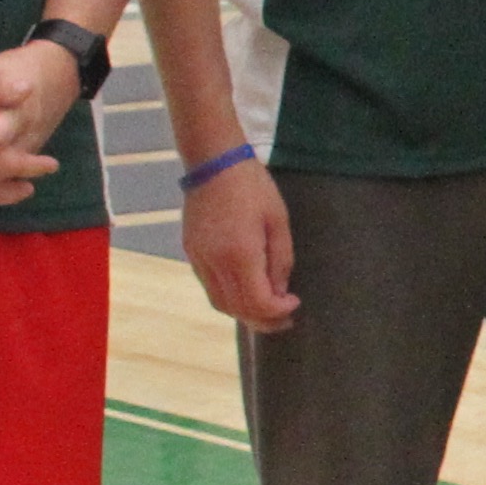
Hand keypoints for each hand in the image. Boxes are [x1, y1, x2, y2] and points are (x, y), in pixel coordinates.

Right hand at [183, 155, 299, 332]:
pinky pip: (209, 288)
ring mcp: (199, 259)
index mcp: (240, 255)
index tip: (294, 304)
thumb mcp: (278, 222)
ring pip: (220, 302)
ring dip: (244, 312)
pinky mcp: (191, 253)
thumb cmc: (253, 188)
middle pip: (237, 309)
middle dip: (263, 320)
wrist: (214, 164)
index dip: (277, 311)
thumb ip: (280, 261)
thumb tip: (280, 292)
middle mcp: (214, 263)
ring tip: (267, 311)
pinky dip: (229, 298)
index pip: (257, 302)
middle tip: (285, 319)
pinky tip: (245, 292)